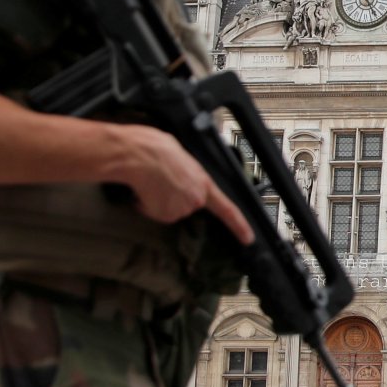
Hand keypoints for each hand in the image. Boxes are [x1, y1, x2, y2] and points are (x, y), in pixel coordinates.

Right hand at [112, 124, 254, 245]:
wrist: (138, 154)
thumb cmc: (155, 148)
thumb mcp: (178, 155)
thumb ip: (183, 171)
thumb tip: (173, 175)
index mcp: (203, 182)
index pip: (227, 209)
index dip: (239, 225)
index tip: (248, 238)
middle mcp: (196, 199)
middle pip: (186, 206)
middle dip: (172, 197)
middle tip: (159, 180)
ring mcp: (182, 209)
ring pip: (168, 210)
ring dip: (157, 200)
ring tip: (149, 181)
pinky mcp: (165, 215)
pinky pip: (154, 212)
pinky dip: (146, 204)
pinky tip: (143, 190)